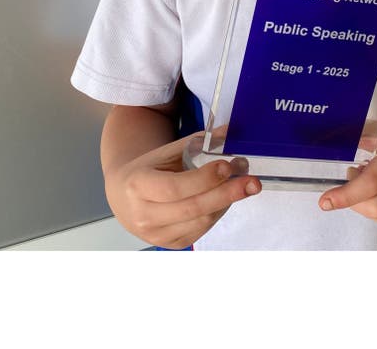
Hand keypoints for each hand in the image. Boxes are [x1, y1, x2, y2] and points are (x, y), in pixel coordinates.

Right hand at [106, 133, 260, 248]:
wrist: (124, 197)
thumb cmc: (149, 169)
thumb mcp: (166, 151)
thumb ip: (198, 142)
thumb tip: (230, 131)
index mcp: (138, 186)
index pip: (175, 187)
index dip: (203, 179)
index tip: (227, 166)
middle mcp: (144, 215)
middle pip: (193, 208)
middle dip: (226, 194)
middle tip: (252, 182)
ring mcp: (157, 235)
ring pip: (201, 221)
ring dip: (226, 202)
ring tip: (244, 185)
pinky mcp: (171, 245)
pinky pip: (202, 229)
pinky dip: (218, 212)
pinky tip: (225, 197)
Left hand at [318, 125, 376, 224]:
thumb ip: (354, 137)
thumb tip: (325, 143)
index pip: (373, 182)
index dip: (347, 194)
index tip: (326, 200)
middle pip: (376, 206)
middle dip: (352, 200)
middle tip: (348, 180)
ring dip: (362, 202)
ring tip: (365, 181)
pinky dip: (373, 207)